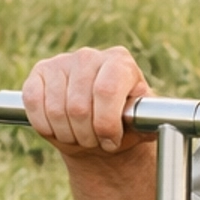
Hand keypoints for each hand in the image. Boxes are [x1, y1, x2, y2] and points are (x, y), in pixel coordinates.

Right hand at [21, 48, 150, 157]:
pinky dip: (45, 125)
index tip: (111, 142)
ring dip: (67, 134)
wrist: (96, 126)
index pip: (106, 91)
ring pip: (56, 110)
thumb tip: (164, 121)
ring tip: (80, 137)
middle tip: (95, 143)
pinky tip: (58, 129)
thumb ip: (151, 122)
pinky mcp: (39, 73)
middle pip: (79, 106)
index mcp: (120, 62)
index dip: (106, 124)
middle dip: (87, 136)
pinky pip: (34, 103)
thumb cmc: (122, 125)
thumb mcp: (141, 124)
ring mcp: (61, 62)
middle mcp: (89, 56)